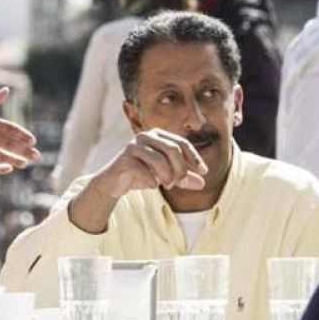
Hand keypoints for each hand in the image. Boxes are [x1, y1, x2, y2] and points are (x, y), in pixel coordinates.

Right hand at [0, 88, 39, 174]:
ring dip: (15, 160)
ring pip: (2, 156)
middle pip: (10, 144)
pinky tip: (8, 168)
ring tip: (25, 163)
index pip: (10, 129)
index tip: (32, 140)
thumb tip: (7, 91)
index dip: (22, 135)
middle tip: (37, 156)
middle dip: (25, 150)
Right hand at [68, 130, 207, 233]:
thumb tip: (203, 183)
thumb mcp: (166, 175)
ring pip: (160, 161)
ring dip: (167, 177)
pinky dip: (152, 182)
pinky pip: (146, 172)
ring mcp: (133, 146)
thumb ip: (184, 178)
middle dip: (181, 169)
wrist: (114, 182)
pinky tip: (151, 184)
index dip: (195, 158)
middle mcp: (145, 136)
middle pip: (173, 150)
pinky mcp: (124, 159)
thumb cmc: (142, 174)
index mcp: (158, 135)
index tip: (204, 172)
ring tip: (166, 184)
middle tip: (179, 183)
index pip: (182, 143)